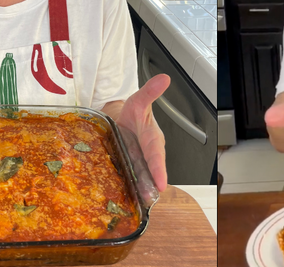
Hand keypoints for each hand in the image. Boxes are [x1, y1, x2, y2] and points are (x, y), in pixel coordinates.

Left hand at [116, 74, 169, 191]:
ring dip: (138, 190)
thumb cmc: (131, 111)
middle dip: (150, 185)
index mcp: (152, 139)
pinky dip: (124, 187)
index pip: (156, 155)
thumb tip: (164, 79)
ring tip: (138, 203)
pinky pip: (125, 177)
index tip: (162, 183)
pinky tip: (120, 197)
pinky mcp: (124, 166)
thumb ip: (149, 92)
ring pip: (138, 177)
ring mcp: (134, 162)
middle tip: (149, 198)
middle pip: (148, 171)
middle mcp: (145, 154)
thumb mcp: (138, 100)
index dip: (159, 169)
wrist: (118, 118)